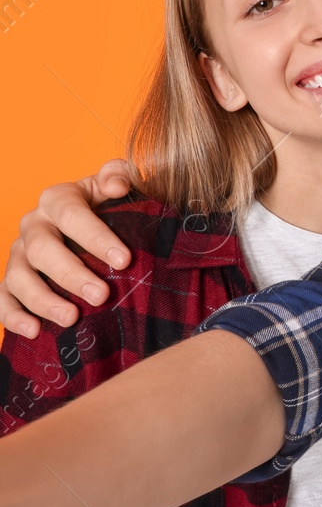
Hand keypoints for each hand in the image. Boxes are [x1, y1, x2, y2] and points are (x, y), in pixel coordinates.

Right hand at [0, 160, 132, 336]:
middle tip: (101, 295)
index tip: (124, 260)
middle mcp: (33, 224)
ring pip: (19, 277)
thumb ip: (119, 175)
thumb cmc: (109, 205)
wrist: (92, 223)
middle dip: (72, 274)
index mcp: (58, 198)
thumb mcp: (117, 184)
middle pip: (43, 249)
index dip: (97, 237)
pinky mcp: (11, 279)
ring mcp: (18, 253)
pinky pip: (3, 298)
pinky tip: (33, 331)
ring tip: (71, 318)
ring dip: (43, 300)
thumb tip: (117, 186)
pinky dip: (13, 316)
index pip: (72, 215)